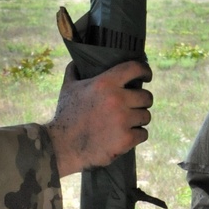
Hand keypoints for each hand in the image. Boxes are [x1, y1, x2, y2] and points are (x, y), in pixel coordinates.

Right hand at [49, 60, 152, 175]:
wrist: (62, 146)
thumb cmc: (65, 116)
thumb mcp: (68, 88)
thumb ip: (74, 72)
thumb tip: (77, 61)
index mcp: (105, 83)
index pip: (135, 68)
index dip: (145, 71)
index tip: (147, 76)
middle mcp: (117, 99)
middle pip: (146, 96)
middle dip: (143, 101)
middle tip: (136, 105)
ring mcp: (122, 120)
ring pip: (146, 116)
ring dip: (140, 119)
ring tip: (131, 122)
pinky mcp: (125, 140)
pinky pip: (143, 134)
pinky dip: (138, 135)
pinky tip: (130, 135)